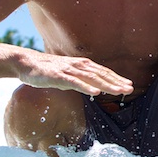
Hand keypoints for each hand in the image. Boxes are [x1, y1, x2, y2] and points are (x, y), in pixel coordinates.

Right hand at [17, 51, 134, 96]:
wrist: (27, 63)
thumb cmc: (49, 70)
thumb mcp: (69, 75)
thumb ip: (82, 80)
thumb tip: (95, 88)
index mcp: (82, 65)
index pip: (103, 72)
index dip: (117, 78)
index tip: (129, 85)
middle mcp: (79, 66)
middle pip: (101, 75)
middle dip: (117, 82)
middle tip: (130, 89)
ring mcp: (69, 70)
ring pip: (91, 78)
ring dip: (107, 85)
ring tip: (119, 91)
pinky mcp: (58, 76)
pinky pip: (74, 82)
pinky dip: (86, 87)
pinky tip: (96, 93)